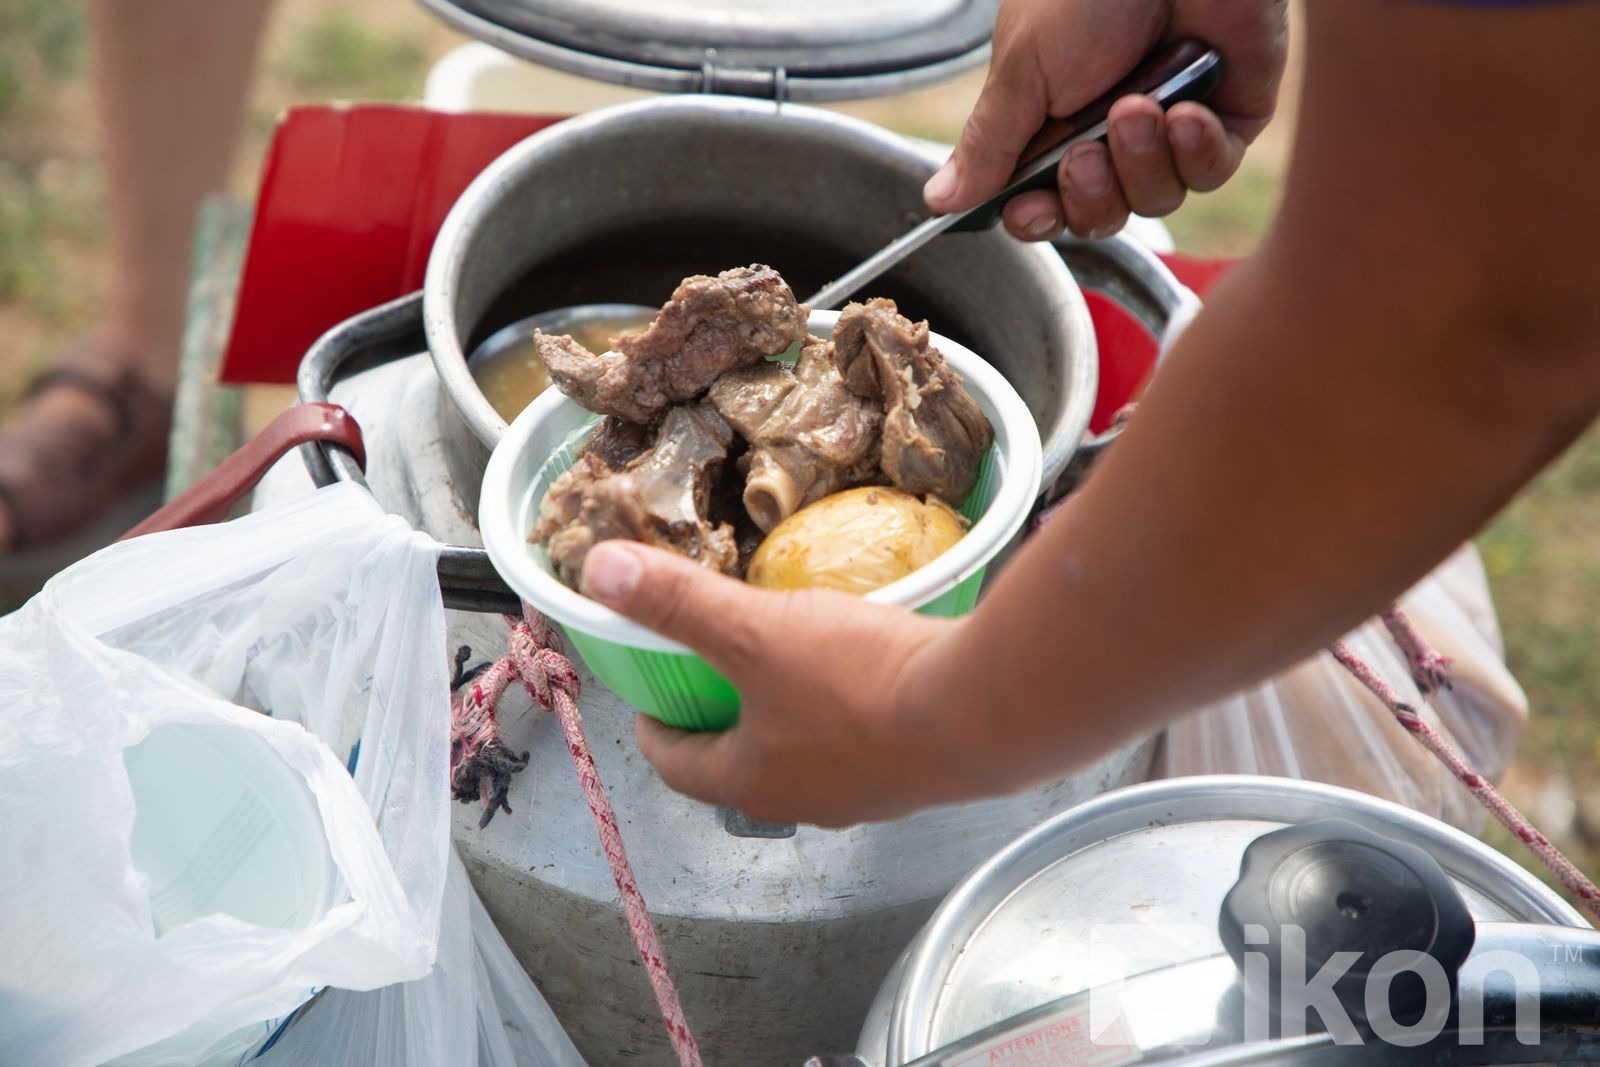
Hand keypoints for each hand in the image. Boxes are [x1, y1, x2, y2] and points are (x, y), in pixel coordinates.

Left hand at [580, 540, 970, 826]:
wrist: (979, 710)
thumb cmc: (860, 682)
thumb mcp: (755, 631)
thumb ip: (678, 602)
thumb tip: (599, 572)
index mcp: (751, 780)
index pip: (680, 767)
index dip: (657, 731)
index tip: (651, 701)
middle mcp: (804, 800)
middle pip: (742, 764)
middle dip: (724, 720)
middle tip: (716, 672)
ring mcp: (866, 794)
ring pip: (806, 756)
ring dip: (788, 717)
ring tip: (789, 664)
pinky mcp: (917, 773)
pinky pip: (864, 741)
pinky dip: (848, 711)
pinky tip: (865, 670)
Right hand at [925, 0, 1288, 239]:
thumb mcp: (1023, 67)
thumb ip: (989, 143)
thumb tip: (940, 199)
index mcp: (1052, 120)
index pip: (1040, 200)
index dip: (1035, 217)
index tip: (1029, 208)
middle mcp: (1110, 133)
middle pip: (1097, 215)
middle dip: (1089, 196)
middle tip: (1084, 156)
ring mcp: (1171, 130)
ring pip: (1153, 200)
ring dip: (1141, 161)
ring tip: (1139, 107)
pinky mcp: (1226, 121)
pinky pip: (1209, 173)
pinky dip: (1196, 151)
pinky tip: (1187, 112)